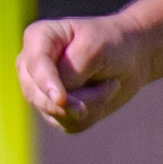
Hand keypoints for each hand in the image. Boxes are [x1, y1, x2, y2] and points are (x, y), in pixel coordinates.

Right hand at [18, 14, 151, 134]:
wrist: (131, 58)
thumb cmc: (112, 43)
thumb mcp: (95, 48)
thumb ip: (71, 73)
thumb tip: (57, 102)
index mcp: (37, 38)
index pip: (35, 66)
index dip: (46, 83)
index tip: (60, 99)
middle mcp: (31, 67)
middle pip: (40, 95)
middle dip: (81, 96)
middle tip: (113, 85)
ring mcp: (40, 91)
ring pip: (57, 113)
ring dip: (92, 103)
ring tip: (110, 84)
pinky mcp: (54, 112)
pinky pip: (69, 124)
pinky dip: (93, 114)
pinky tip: (103, 94)